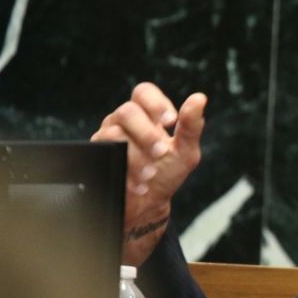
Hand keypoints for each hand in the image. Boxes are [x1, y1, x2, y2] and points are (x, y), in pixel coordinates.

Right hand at [91, 83, 206, 265]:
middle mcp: (123, 122)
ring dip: (136, 156)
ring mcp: (106, 138)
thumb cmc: (167, 172)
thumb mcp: (185, 150)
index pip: (143, 92)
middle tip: (161, 152)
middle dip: (146, 133)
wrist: (148, 204)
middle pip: (127, 111)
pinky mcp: (97, 156)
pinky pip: (105, 156)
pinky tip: (140, 184)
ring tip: (151, 173)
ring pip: (114, 134)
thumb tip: (200, 98)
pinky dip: (126, 172)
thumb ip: (191, 126)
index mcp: (146, 115)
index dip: (155, 102)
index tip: (171, 121)